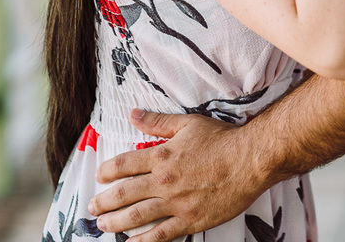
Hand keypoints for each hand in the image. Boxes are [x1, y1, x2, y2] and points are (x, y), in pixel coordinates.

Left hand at [89, 110, 271, 241]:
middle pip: (124, 193)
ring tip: (103, 225)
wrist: (252, 160)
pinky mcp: (190, 220)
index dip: (106, 170)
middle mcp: (164, 181)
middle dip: (104, 201)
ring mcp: (176, 203)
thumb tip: (134, 114)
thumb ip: (158, 121)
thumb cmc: (224, 140)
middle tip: (92, 206)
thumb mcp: (189, 124)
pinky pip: (160, 235)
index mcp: (162, 156)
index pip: (124, 164)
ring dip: (115, 222)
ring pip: (136, 216)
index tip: (99, 176)